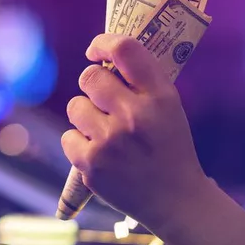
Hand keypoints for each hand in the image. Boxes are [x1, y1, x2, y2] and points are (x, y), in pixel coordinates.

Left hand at [61, 34, 210, 231]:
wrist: (176, 201)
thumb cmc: (169, 148)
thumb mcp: (170, 108)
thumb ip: (140, 83)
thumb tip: (101, 57)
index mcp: (160, 96)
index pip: (125, 49)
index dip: (103, 42)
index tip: (96, 50)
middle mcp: (134, 116)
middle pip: (89, 76)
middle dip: (93, 86)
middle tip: (105, 101)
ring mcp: (110, 141)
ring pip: (75, 106)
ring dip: (85, 116)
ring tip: (106, 133)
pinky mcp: (91, 165)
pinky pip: (67, 137)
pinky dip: (79, 144)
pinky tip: (101, 155)